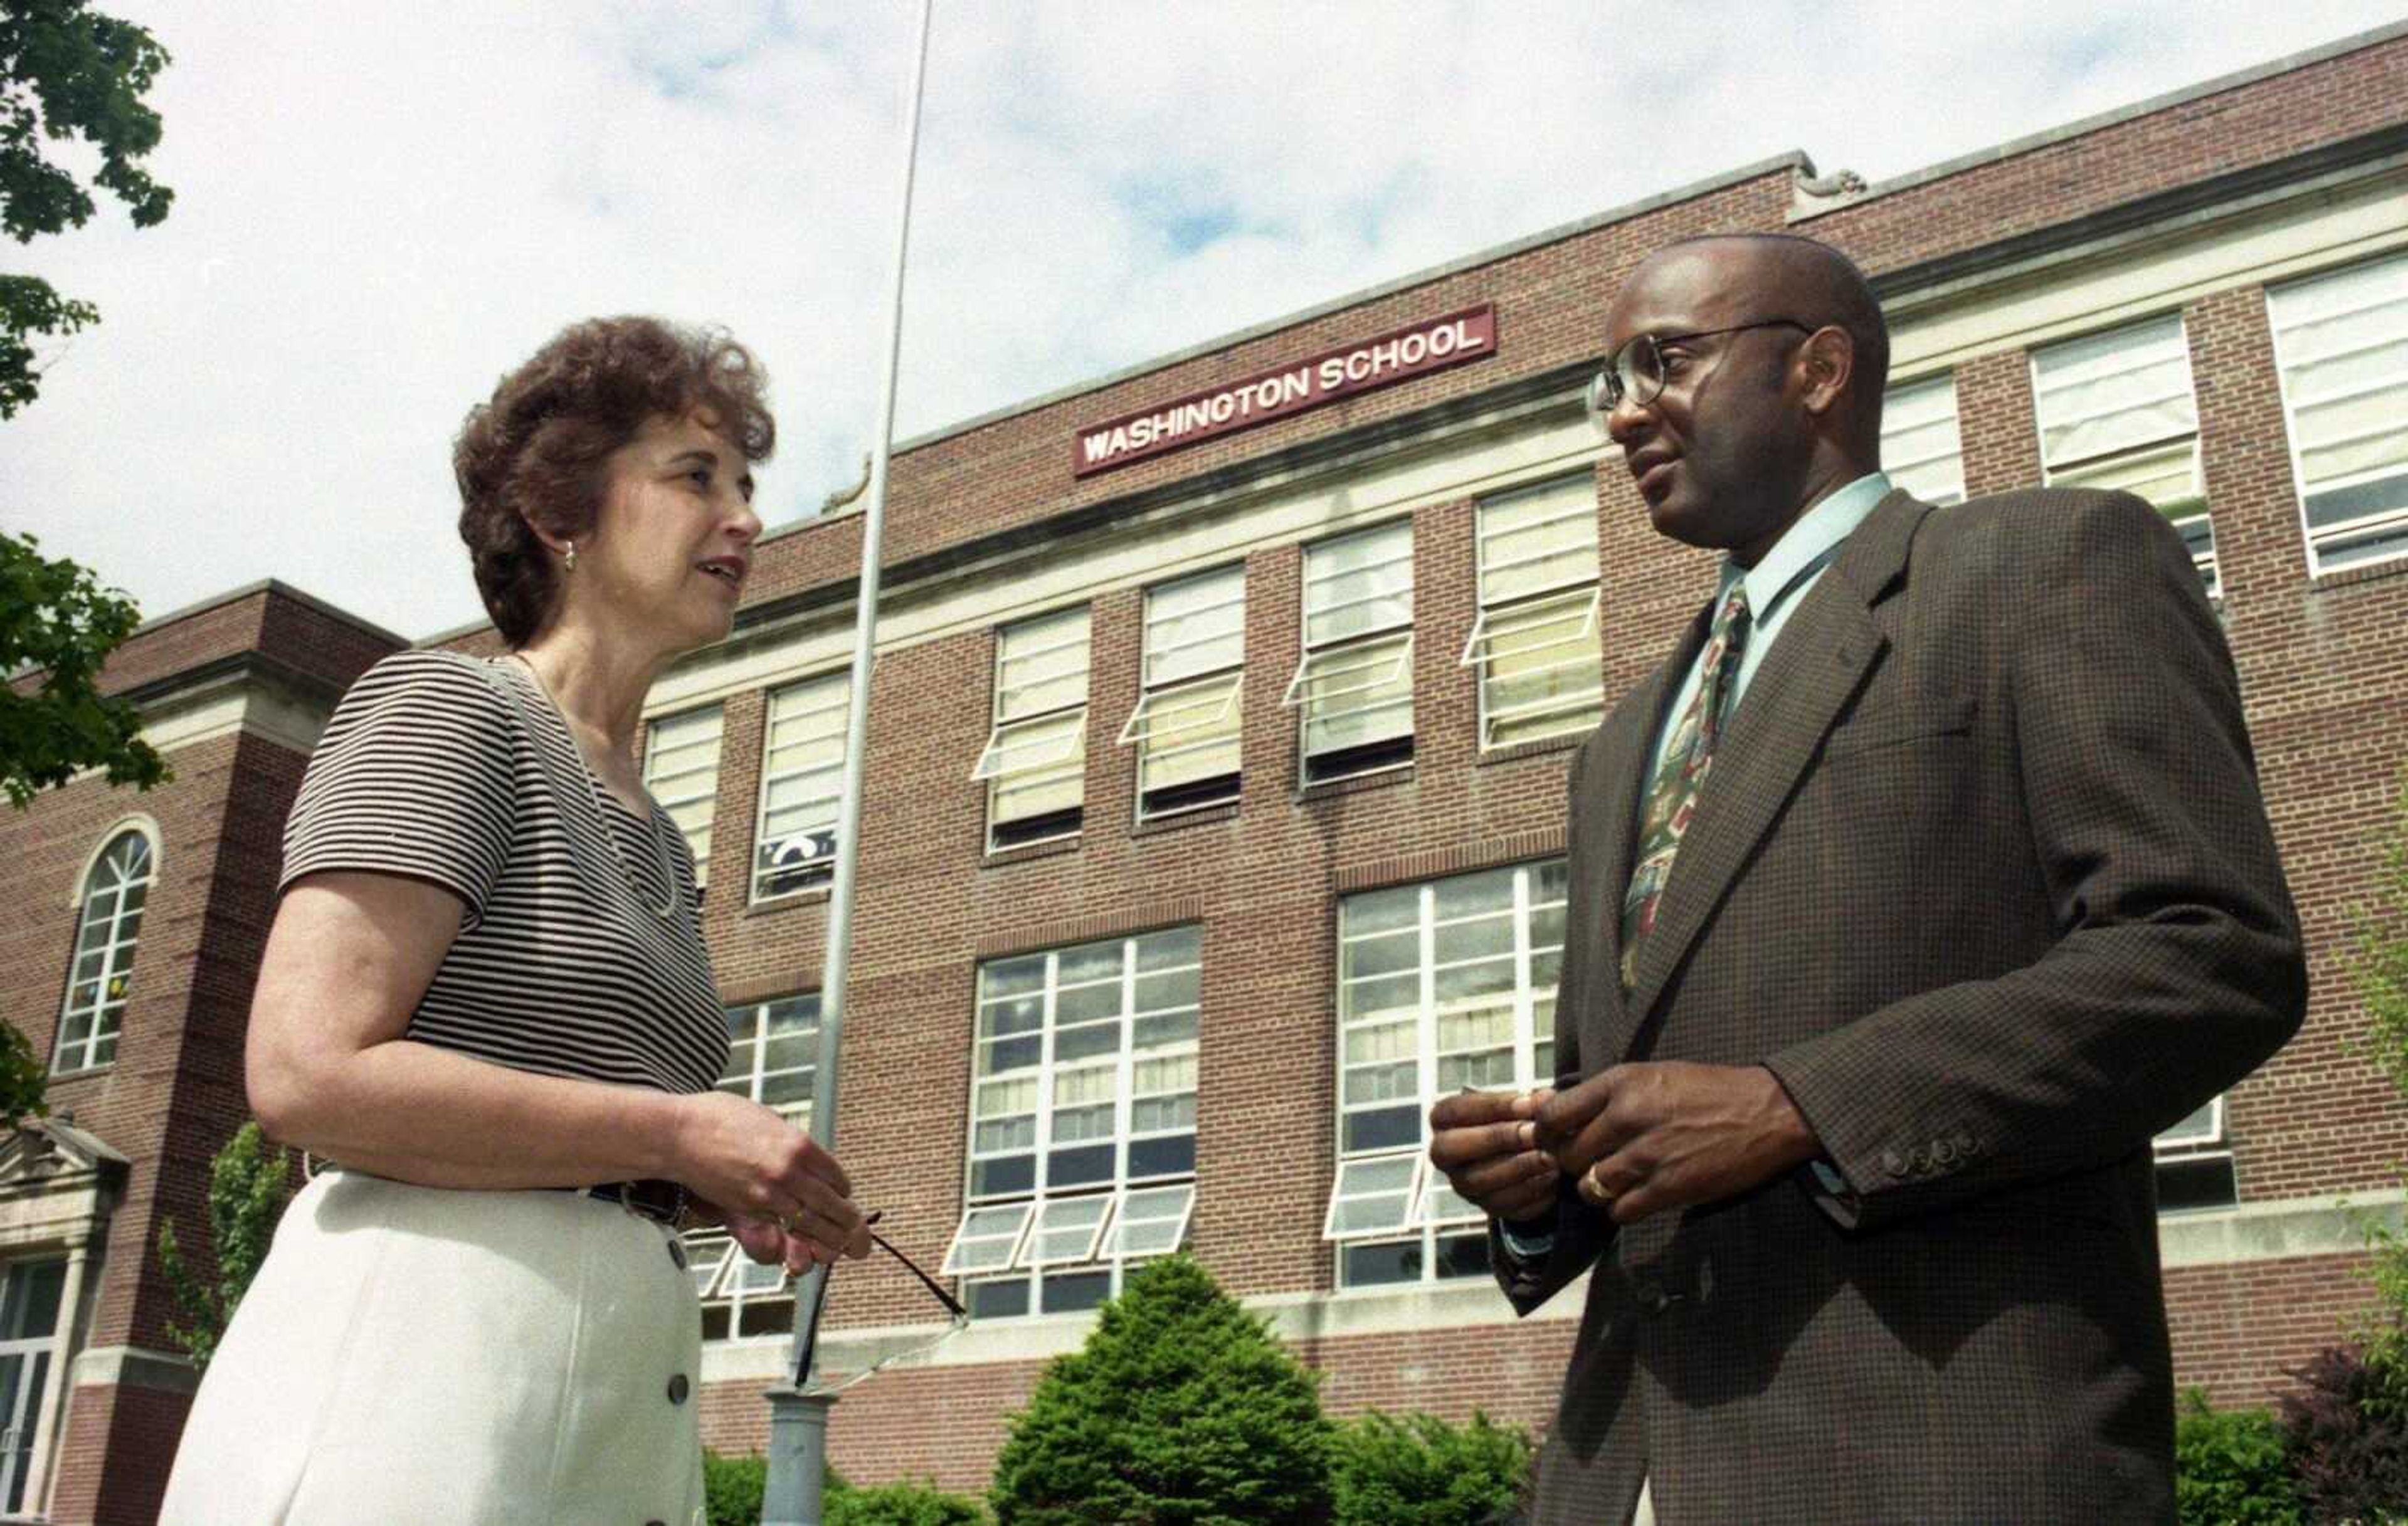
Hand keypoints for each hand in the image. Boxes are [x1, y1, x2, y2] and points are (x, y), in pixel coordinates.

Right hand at [670, 1092, 871, 1263]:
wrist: (681, 1134)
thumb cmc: (722, 1120)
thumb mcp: (771, 1121)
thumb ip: (793, 1145)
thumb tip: (811, 1164)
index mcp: (801, 1146)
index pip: (839, 1180)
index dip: (844, 1194)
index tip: (845, 1199)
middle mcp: (791, 1173)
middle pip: (835, 1209)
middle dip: (852, 1230)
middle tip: (862, 1245)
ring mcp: (769, 1195)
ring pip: (812, 1228)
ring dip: (831, 1243)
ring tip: (843, 1253)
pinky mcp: (747, 1210)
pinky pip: (780, 1232)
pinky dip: (795, 1242)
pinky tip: (805, 1247)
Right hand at [1427, 1087, 1559, 1223]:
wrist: (1524, 1153)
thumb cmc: (1514, 1121)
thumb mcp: (1516, 1106)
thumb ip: (1526, 1102)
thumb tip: (1545, 1100)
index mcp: (1444, 1120)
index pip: (1456, 1110)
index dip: (1494, 1107)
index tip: (1529, 1106)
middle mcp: (1444, 1154)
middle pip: (1454, 1148)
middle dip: (1498, 1139)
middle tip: (1534, 1134)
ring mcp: (1461, 1184)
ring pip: (1478, 1181)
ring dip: (1518, 1169)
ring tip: (1549, 1158)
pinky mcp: (1484, 1206)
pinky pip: (1502, 1206)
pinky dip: (1529, 1193)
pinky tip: (1551, 1180)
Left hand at [1535, 1062, 1817, 1224]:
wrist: (1767, 1112)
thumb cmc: (1708, 1090)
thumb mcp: (1652, 1075)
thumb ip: (1604, 1094)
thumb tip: (1548, 1107)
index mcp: (1622, 1083)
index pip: (1554, 1114)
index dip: (1545, 1133)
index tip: (1553, 1140)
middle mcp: (1629, 1116)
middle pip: (1568, 1155)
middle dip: (1573, 1163)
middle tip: (1589, 1163)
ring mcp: (1648, 1155)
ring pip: (1590, 1186)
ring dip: (1597, 1188)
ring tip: (1615, 1180)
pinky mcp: (1669, 1188)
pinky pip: (1620, 1211)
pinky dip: (1622, 1209)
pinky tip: (1637, 1196)